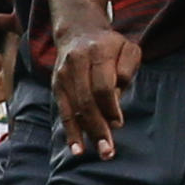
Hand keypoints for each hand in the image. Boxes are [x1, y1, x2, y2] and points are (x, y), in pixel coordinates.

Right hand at [51, 26, 142, 158]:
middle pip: (87, 100)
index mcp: (98, 52)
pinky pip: (63, 111)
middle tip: (108, 150)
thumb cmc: (110, 46)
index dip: (110, 107)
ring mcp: (63, 74)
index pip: (102, 85)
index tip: (118, 123)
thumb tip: (115, 103)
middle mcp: (77, 62)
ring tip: (98, 153)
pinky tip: (77, 149)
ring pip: (74, 108)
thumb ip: (126, 70)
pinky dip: (70, 131)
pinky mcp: (56, 85)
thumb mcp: (127, 49)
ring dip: (86, 133)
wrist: (79, 31)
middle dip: (98, 127)